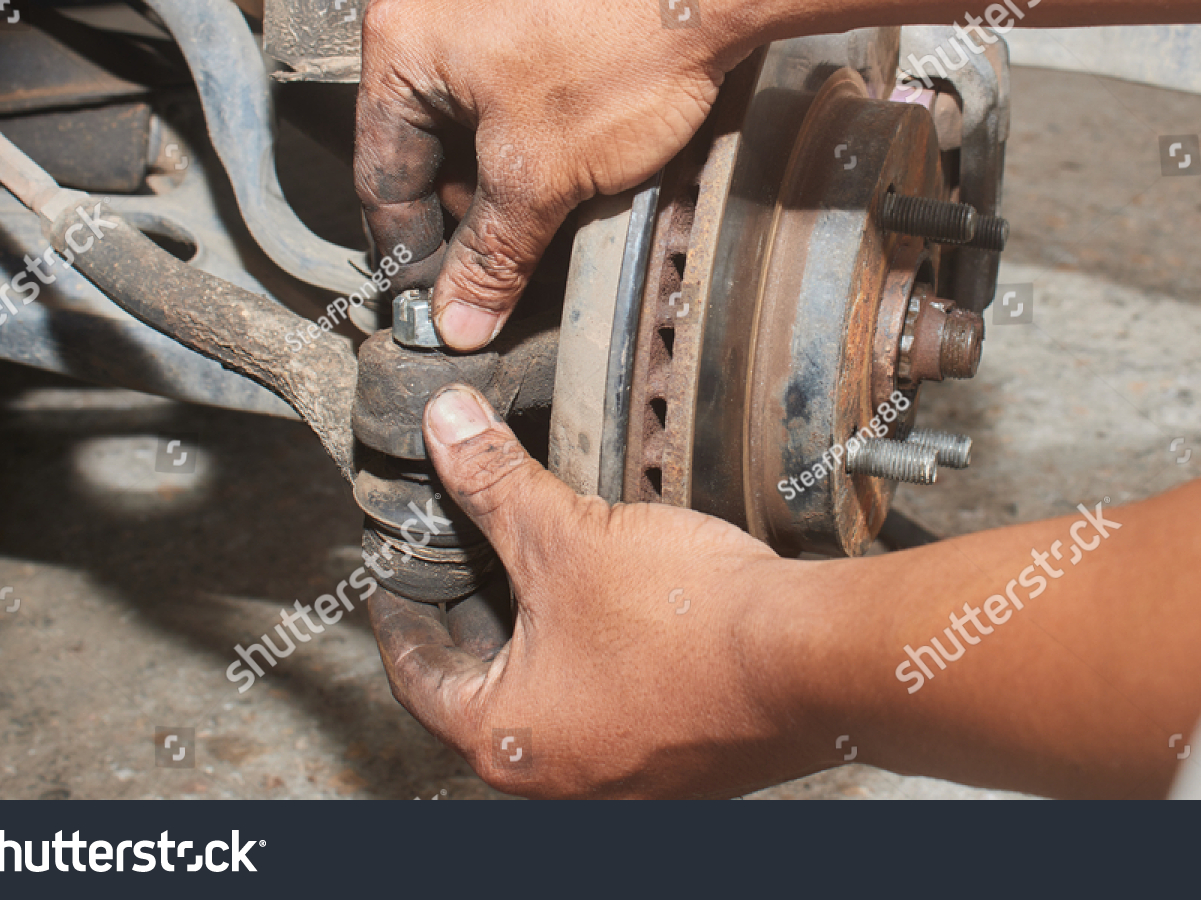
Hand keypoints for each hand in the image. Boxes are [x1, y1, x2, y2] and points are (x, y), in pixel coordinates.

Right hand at [354, 0, 743, 350]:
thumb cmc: (629, 38)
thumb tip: (460, 315)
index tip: (436, 297)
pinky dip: (536, 123)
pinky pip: (517, 72)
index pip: (381, 173)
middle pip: (428, 141)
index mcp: (401, 39)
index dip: (411, 250)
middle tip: (501, 263)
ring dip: (506, 168)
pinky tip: (578, 152)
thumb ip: (493, 255)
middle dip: (468, 207)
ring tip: (552, 204)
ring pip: (476, 110)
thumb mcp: (543, 175)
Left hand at [369, 385, 821, 797]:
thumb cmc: (688, 626)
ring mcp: (622, 772)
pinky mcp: (676, 753)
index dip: (395, 611)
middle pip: (483, 682)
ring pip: (551, 689)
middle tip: (461, 552)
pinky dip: (591, 647)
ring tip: (536, 559)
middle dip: (471, 609)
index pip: (417, 674)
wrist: (811, 663)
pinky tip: (611, 595)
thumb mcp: (567, 538)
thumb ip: (496, 484)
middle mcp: (557, 773)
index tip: (389, 577)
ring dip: (536, 628)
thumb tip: (445, 427)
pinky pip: (609, 696)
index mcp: (506, 738)